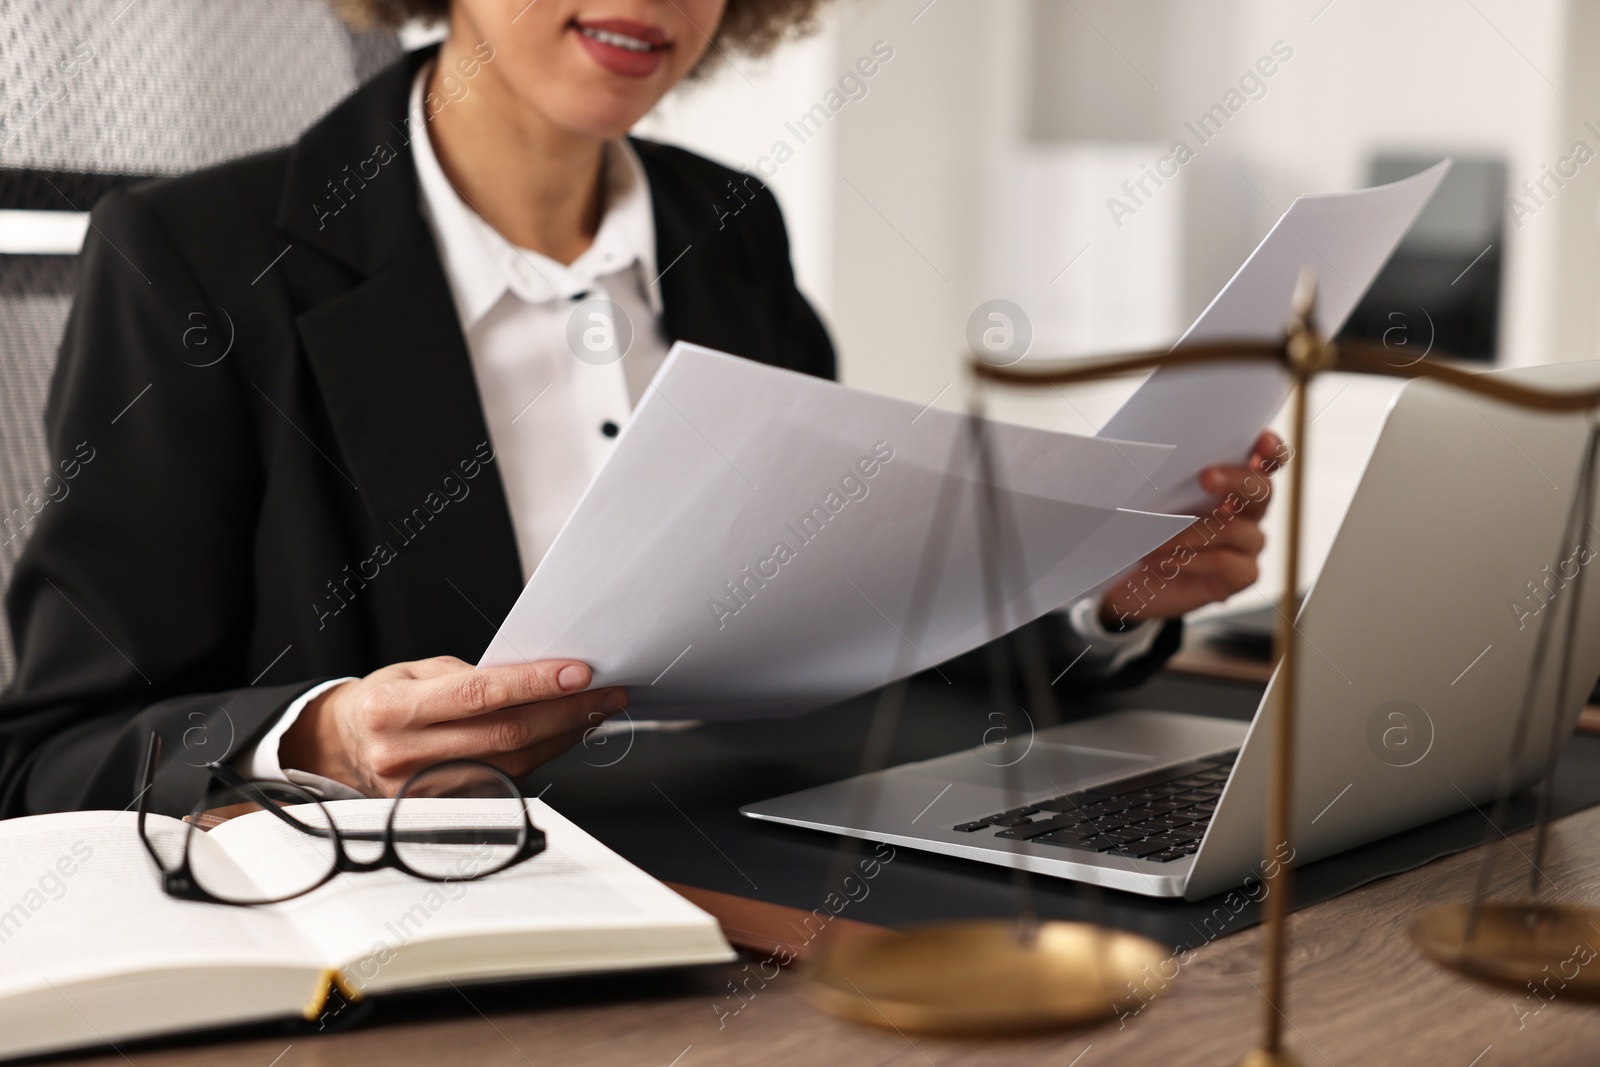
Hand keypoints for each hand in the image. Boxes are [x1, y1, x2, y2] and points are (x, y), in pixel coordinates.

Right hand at [279, 656, 627, 795]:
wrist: (341, 748)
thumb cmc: (384, 701)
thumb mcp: (414, 672)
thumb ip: (469, 677)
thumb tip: (537, 677)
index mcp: (390, 709)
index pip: (477, 695)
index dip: (534, 684)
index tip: (578, 673)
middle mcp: (402, 754)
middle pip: (504, 735)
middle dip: (565, 712)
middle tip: (606, 693)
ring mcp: (419, 791)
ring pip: (511, 764)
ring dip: (562, 736)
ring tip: (594, 712)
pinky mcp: (439, 810)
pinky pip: (503, 782)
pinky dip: (540, 757)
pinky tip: (563, 736)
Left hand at [1099, 430, 1284, 627]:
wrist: (1132, 580)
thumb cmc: (1140, 529)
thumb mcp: (1145, 497)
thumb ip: (1160, 473)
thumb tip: (1145, 449)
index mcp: (1232, 482)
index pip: (1265, 460)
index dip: (1269, 450)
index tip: (1260, 440)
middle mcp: (1248, 511)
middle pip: (1262, 490)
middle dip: (1237, 480)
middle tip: (1206, 477)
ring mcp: (1247, 544)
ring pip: (1236, 530)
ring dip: (1192, 531)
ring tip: (1155, 538)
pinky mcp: (1240, 575)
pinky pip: (1225, 562)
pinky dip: (1192, 559)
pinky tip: (1165, 560)